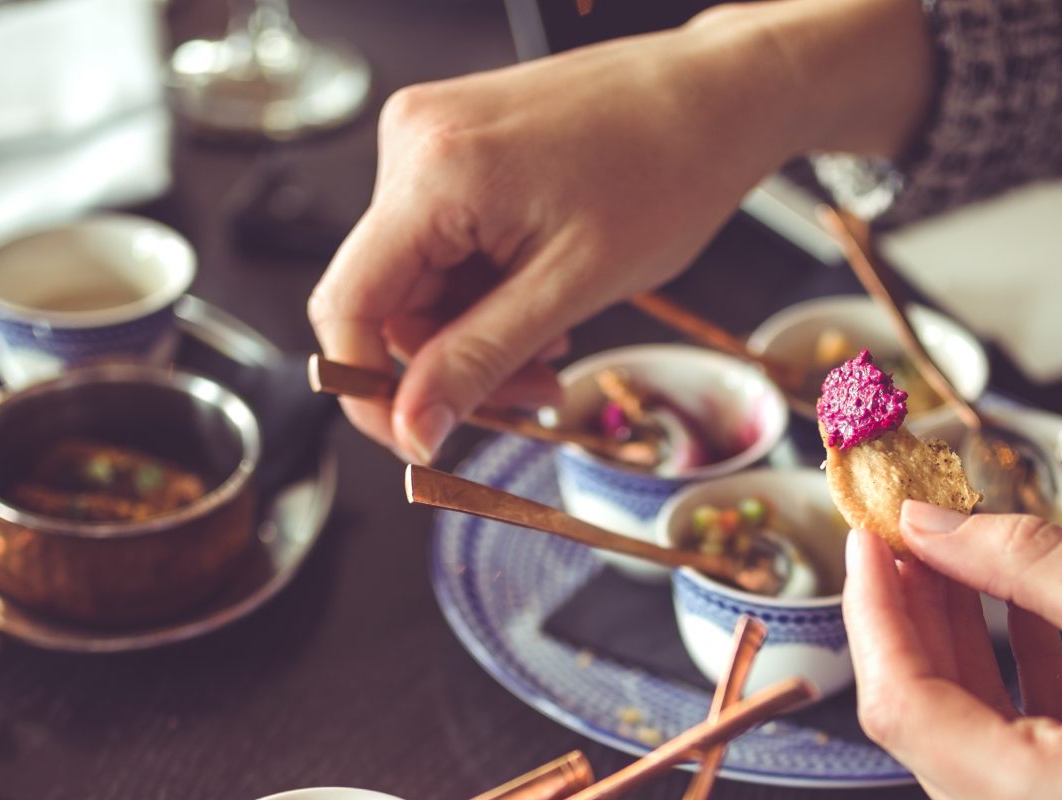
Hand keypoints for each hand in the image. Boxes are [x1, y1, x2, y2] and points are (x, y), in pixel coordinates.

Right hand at [306, 0, 931, 460]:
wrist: (714, 97)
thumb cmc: (667, 169)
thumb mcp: (571, 289)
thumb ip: (479, 361)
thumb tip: (413, 429)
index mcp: (432, 171)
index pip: (346, 306)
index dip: (369, 390)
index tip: (417, 440)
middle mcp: (412, 143)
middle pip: (383, 299)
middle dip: (449, 363)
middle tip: (531, 395)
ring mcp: (429, 139)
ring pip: (416, 280)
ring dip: (474, 331)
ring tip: (553, 341)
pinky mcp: (452, 145)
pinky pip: (441, 245)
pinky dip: (484, 288)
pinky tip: (540, 295)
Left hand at [843, 505, 1061, 799]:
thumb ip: (1030, 565)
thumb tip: (935, 527)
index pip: (902, 709)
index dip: (876, 611)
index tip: (875, 535)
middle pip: (924, 736)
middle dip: (913, 626)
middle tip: (913, 531)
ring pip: (963, 757)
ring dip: (957, 658)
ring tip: (959, 560)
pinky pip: (1012, 783)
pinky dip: (1007, 703)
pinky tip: (1017, 623)